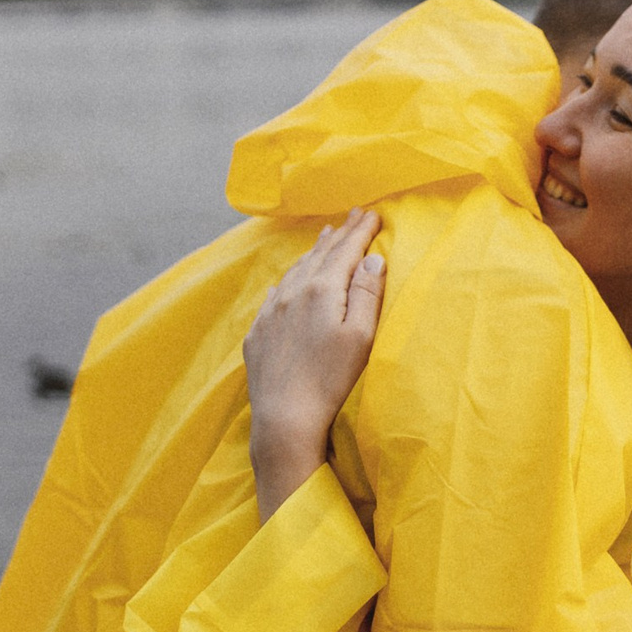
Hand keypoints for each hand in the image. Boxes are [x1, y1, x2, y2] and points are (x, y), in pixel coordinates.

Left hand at [246, 209, 385, 520]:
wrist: (284, 417)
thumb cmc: (331, 380)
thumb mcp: (361, 336)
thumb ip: (366, 293)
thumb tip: (372, 259)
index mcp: (321, 289)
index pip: (346, 251)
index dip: (361, 231)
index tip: (373, 214)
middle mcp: (292, 293)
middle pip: (320, 255)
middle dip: (339, 234)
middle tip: (352, 216)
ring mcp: (271, 312)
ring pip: (295, 271)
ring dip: (313, 252)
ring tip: (324, 237)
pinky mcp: (258, 334)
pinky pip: (275, 294)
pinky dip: (289, 279)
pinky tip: (290, 280)